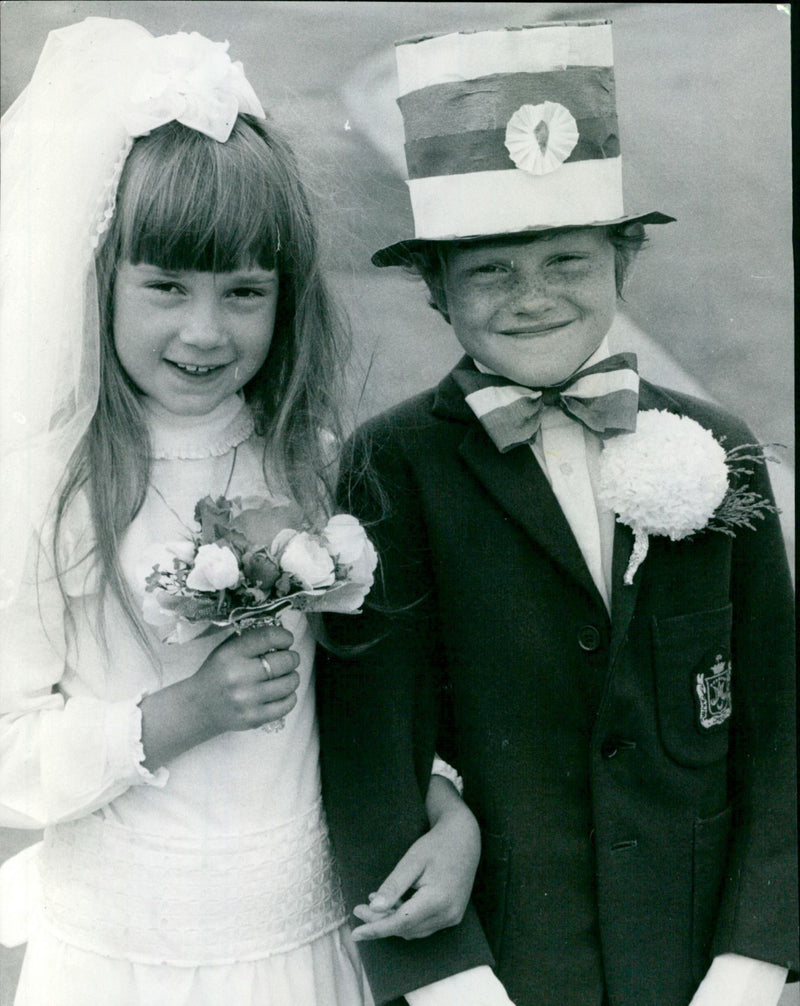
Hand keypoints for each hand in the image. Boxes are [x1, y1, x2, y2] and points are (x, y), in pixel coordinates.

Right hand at [140, 624, 299, 768]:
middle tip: (289, 659)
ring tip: (286, 675)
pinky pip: (286, 704)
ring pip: (289, 683)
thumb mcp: (226, 649)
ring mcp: (247, 699)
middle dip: (292, 658)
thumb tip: (282, 634)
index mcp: (231, 654)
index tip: (287, 639)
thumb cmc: (218, 673)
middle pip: (284, 661)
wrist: (199, 707)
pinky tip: (283, 692)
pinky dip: (290, 696)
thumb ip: (252, 640)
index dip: (284, 636)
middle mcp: (239, 676)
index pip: (268, 637)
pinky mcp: (254, 718)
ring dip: (293, 677)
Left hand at [351, 786, 480, 940]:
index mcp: (438, 899)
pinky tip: (393, 904)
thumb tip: (374, 908)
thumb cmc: (437, 844)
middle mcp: (448, 914)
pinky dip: (406, 918)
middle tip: (359, 909)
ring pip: (414, 929)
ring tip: (373, 904)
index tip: (356, 933)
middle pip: (406, 927)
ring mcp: (452, 917)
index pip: (401, 922)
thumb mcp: (412, 860)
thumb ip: (393, 886)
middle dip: (380, 922)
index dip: (377, 929)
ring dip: (392, 921)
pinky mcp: (453, 915)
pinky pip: (424, 924)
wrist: (464, 838)